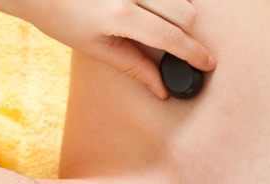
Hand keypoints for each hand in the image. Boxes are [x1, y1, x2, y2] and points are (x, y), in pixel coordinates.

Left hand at [20, 0, 214, 98]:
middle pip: (185, 11)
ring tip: (166, 27)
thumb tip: (162, 89)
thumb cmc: (62, 19)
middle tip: (185, 49)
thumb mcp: (96, 49)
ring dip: (181, 11)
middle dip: (189, 33)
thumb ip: (134, 66)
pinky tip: (160, 10)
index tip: (207, 64)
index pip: (170, 37)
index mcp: (120, 15)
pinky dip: (169, 0)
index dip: (193, 53)